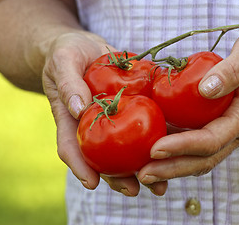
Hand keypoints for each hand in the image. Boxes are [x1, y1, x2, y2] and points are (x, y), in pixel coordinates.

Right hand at [42, 32, 167, 195]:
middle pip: (102, 158)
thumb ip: (68, 82)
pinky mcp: (131, 110)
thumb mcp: (63, 61)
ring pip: (125, 150)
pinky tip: (174, 151)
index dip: (80, 166)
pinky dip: (157, 142)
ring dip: (141, 168)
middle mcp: (93, 126)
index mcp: (71, 120)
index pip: (71, 148)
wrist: (87, 48)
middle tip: (134, 190)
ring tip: (160, 186)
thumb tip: (78, 108)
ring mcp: (113, 121)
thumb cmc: (68, 53)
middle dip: (117, 177)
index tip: (92, 183)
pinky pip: (143, 128)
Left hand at [137, 24, 238, 188]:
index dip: (183, 147)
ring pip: (202, 157)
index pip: (212, 139)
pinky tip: (158, 151)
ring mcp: (232, 130)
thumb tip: (206, 89)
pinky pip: (200, 145)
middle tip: (143, 174)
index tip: (155, 150)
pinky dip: (179, 153)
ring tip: (144, 171)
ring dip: (173, 167)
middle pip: (204, 158)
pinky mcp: (223, 125)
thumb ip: (232, 70)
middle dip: (173, 168)